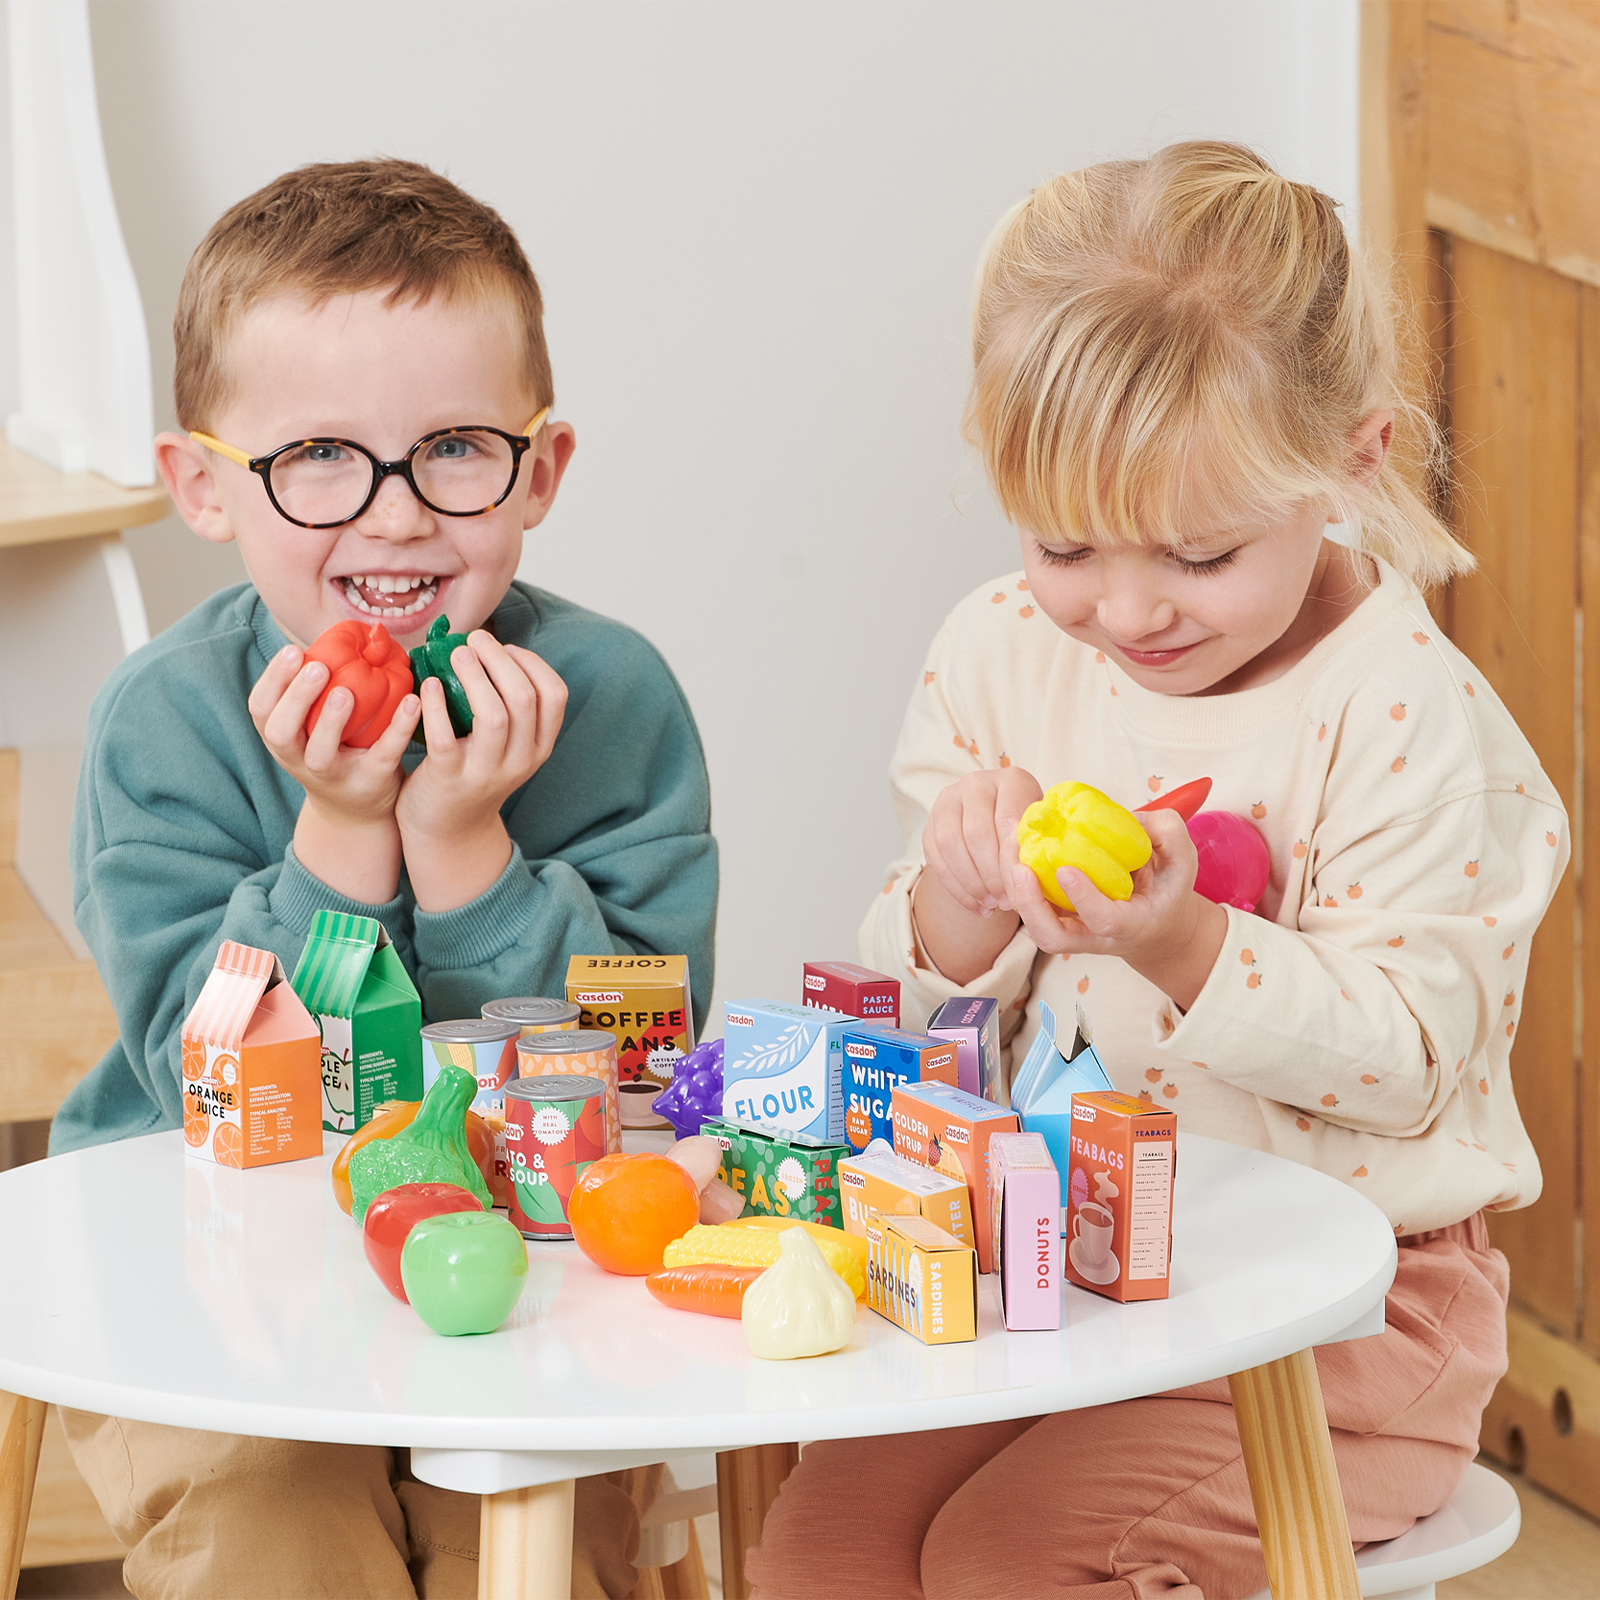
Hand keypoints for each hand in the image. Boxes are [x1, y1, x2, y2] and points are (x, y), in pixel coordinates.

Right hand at [249, 644, 418, 902]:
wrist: (356, 811)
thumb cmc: (334, 750)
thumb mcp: (312, 725)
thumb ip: (318, 690)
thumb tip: (342, 635)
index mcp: (283, 738)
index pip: (261, 709)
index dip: (272, 681)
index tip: (293, 652)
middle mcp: (299, 759)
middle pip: (281, 732)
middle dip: (296, 698)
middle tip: (317, 667)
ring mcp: (332, 775)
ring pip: (321, 753)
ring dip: (331, 721)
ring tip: (346, 692)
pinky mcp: (370, 782)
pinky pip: (383, 755)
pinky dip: (398, 729)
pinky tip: (412, 702)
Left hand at [397, 631, 566, 911]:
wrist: (449, 831)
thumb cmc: (474, 773)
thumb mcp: (508, 748)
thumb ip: (511, 710)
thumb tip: (490, 650)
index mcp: (539, 747)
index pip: (555, 696)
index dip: (532, 664)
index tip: (506, 648)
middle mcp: (521, 760)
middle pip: (524, 698)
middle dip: (500, 660)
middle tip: (475, 640)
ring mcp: (486, 772)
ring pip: (494, 716)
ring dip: (475, 677)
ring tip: (456, 654)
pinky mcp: (449, 779)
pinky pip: (446, 737)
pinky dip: (437, 704)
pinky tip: (429, 685)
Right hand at [910, 766, 1042, 985]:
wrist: (999, 826)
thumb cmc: (1030, 834)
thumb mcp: (1043, 832)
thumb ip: (1042, 846)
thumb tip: (1042, 878)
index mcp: (1012, 779)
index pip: (1007, 821)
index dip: (1012, 860)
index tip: (1021, 888)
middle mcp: (978, 782)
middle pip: (976, 833)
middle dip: (991, 875)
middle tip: (1006, 901)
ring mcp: (949, 799)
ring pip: (950, 845)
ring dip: (971, 882)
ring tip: (991, 905)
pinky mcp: (930, 821)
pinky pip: (935, 857)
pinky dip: (955, 888)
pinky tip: (976, 906)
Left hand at [1008, 807, 1226, 1010]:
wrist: (1157, 924)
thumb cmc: (1167, 888)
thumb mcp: (1182, 859)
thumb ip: (1165, 832)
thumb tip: (1125, 816)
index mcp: (1132, 924)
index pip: (1104, 920)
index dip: (1084, 898)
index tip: (1066, 869)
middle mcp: (1096, 937)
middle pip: (1053, 938)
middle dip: (1031, 906)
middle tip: (1020, 867)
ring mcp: (1073, 931)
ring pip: (1035, 926)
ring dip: (1017, 892)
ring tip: (1010, 849)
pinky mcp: (1057, 918)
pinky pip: (1030, 906)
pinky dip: (1016, 881)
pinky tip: (1013, 845)